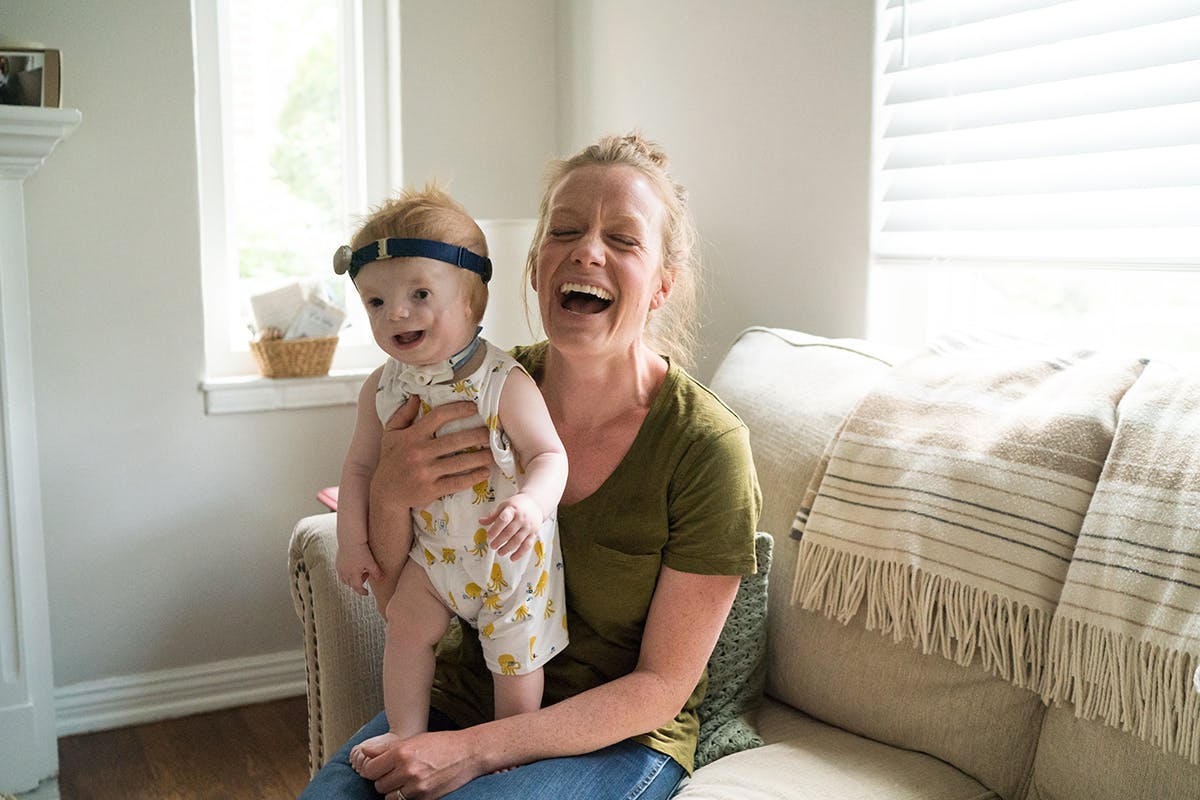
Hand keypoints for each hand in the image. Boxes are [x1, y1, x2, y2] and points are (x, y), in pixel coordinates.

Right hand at [335, 542, 380, 595]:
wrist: (350, 540)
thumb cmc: (361, 550)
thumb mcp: (370, 562)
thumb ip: (376, 572)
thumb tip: (381, 579)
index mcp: (353, 575)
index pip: (357, 588)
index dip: (362, 591)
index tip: (367, 593)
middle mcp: (345, 573)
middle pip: (351, 584)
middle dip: (358, 583)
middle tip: (366, 575)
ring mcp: (340, 569)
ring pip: (344, 580)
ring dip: (351, 579)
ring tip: (359, 571)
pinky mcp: (337, 563)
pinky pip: (341, 573)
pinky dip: (347, 573)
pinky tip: (353, 565)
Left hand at [352, 729, 485, 799]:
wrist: (469, 753)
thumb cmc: (442, 744)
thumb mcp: (414, 740)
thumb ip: (387, 748)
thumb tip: (364, 752)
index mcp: (402, 752)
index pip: (371, 770)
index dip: (372, 770)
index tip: (378, 769)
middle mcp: (407, 769)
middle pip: (379, 785)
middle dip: (384, 780)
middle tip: (394, 773)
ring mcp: (417, 786)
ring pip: (390, 797)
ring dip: (394, 791)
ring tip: (405, 781)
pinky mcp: (425, 798)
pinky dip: (407, 796)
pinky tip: (416, 786)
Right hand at [370, 397, 493, 511]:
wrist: (385, 494)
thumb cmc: (391, 460)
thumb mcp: (391, 434)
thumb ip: (403, 414)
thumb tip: (416, 396)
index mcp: (411, 436)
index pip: (438, 417)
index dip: (458, 410)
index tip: (474, 407)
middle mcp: (419, 453)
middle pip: (455, 440)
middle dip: (478, 435)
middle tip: (493, 432)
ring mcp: (425, 472)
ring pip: (460, 462)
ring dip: (481, 457)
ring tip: (495, 452)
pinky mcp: (431, 490)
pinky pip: (457, 482)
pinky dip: (473, 477)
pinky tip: (485, 472)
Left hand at [480, 493, 543, 559]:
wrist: (536, 503)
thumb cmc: (517, 504)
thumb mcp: (504, 505)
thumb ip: (493, 515)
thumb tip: (481, 521)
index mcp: (512, 510)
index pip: (503, 519)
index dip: (495, 529)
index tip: (488, 536)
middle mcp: (521, 518)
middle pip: (509, 532)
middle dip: (499, 541)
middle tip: (492, 546)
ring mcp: (528, 527)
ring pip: (518, 540)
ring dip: (508, 548)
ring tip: (500, 553)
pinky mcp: (534, 533)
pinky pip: (527, 545)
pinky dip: (520, 553)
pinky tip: (512, 558)